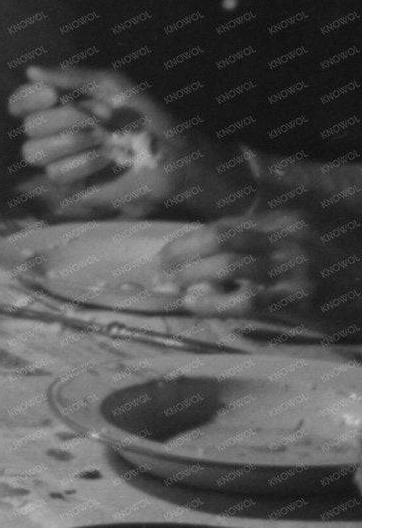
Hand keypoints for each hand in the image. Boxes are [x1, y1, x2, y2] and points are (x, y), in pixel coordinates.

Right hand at [8, 66, 255, 219]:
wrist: (174, 154)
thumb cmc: (148, 117)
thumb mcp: (115, 86)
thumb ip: (74, 76)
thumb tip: (31, 70)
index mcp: (61, 107)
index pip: (21, 103)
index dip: (27, 98)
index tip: (52, 95)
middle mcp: (55, 134)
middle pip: (29, 127)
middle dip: (65, 120)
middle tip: (101, 119)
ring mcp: (62, 162)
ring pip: (35, 153)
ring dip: (74, 142)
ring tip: (106, 140)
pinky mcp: (72, 186)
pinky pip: (56, 174)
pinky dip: (84, 162)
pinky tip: (108, 159)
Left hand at [158, 211, 357, 322]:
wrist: (371, 297)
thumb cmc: (327, 276)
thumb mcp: (293, 250)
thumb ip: (253, 250)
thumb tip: (199, 264)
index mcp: (285, 222)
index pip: (224, 225)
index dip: (188, 240)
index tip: (165, 255)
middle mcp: (289, 239)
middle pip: (219, 238)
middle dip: (180, 253)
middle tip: (158, 269)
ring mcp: (295, 268)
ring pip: (227, 265)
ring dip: (190, 277)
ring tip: (171, 287)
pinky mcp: (298, 299)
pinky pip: (244, 300)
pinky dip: (212, 303)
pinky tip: (194, 304)